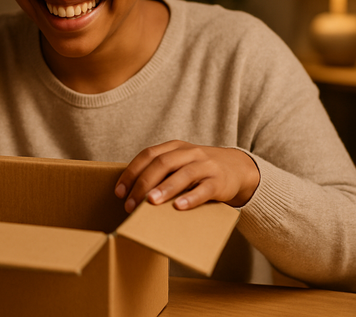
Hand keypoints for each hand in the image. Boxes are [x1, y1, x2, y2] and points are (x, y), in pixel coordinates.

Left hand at [114, 140, 259, 212]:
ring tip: (151, 202)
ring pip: (184, 174)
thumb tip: (131, 195)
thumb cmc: (199, 170)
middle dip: (143, 184)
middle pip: (162, 163)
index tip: (119, 192)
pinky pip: (204, 189)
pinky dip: (191, 198)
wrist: (237, 169)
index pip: (148, 155)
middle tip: (130, 205)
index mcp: (175, 147)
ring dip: (165, 188)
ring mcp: (206, 165)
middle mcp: (190, 153)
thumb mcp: (180, 164)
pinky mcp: (219, 181)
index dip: (131, 172)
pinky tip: (179, 207)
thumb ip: (160, 173)